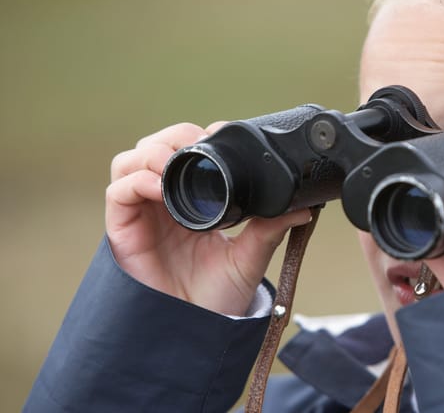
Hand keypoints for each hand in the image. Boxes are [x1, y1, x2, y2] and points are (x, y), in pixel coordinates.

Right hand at [106, 122, 310, 315]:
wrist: (199, 331)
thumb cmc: (218, 297)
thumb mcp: (250, 257)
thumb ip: (270, 229)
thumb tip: (302, 207)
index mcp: (192, 200)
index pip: (185, 150)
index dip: (197, 136)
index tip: (219, 135)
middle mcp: (164, 202)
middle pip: (155, 146)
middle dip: (173, 137)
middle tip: (197, 146)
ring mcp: (143, 214)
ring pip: (131, 161)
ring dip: (152, 153)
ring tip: (174, 164)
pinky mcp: (123, 230)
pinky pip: (118, 192)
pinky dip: (136, 181)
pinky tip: (159, 187)